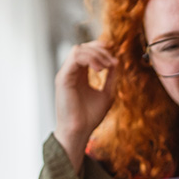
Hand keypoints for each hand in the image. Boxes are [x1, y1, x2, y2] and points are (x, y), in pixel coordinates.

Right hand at [52, 40, 117, 172]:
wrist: (79, 131)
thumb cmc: (90, 116)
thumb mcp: (107, 93)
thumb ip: (111, 77)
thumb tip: (116, 62)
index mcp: (80, 75)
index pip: (87, 52)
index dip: (100, 48)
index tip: (114, 53)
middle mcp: (71, 73)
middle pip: (83, 47)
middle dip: (100, 50)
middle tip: (113, 62)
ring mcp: (66, 74)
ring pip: (78, 49)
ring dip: (95, 54)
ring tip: (106, 67)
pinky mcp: (63, 78)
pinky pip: (75, 58)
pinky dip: (89, 59)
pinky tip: (99, 70)